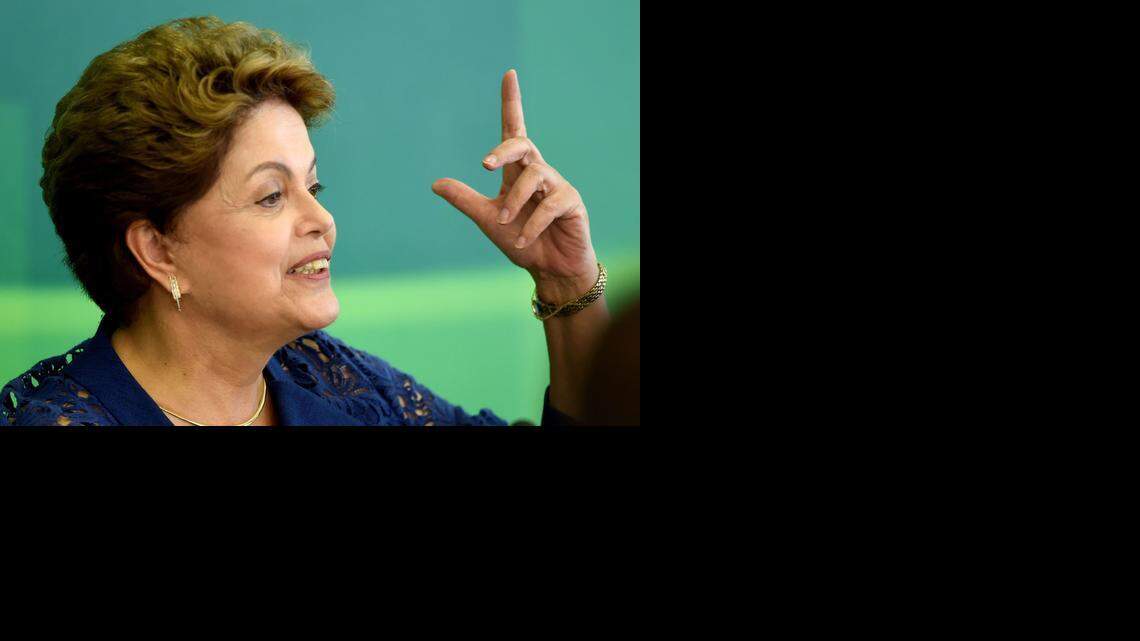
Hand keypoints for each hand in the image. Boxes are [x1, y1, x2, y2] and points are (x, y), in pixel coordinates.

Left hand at [432, 69, 598, 303]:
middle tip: (484, 164)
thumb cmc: (522, 242)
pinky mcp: (572, 203)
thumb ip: (465, 200)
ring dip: (514, 202)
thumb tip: (435, 183)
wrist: (550, 270)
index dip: (511, 102)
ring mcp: (557, 186)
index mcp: (517, 173)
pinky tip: (522, 240)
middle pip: (523, 145)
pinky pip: (549, 206)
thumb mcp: (487, 220)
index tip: (509, 75)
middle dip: (504, 150)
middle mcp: (538, 173)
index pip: (514, 131)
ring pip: (534, 176)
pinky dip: (531, 224)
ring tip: (504, 224)